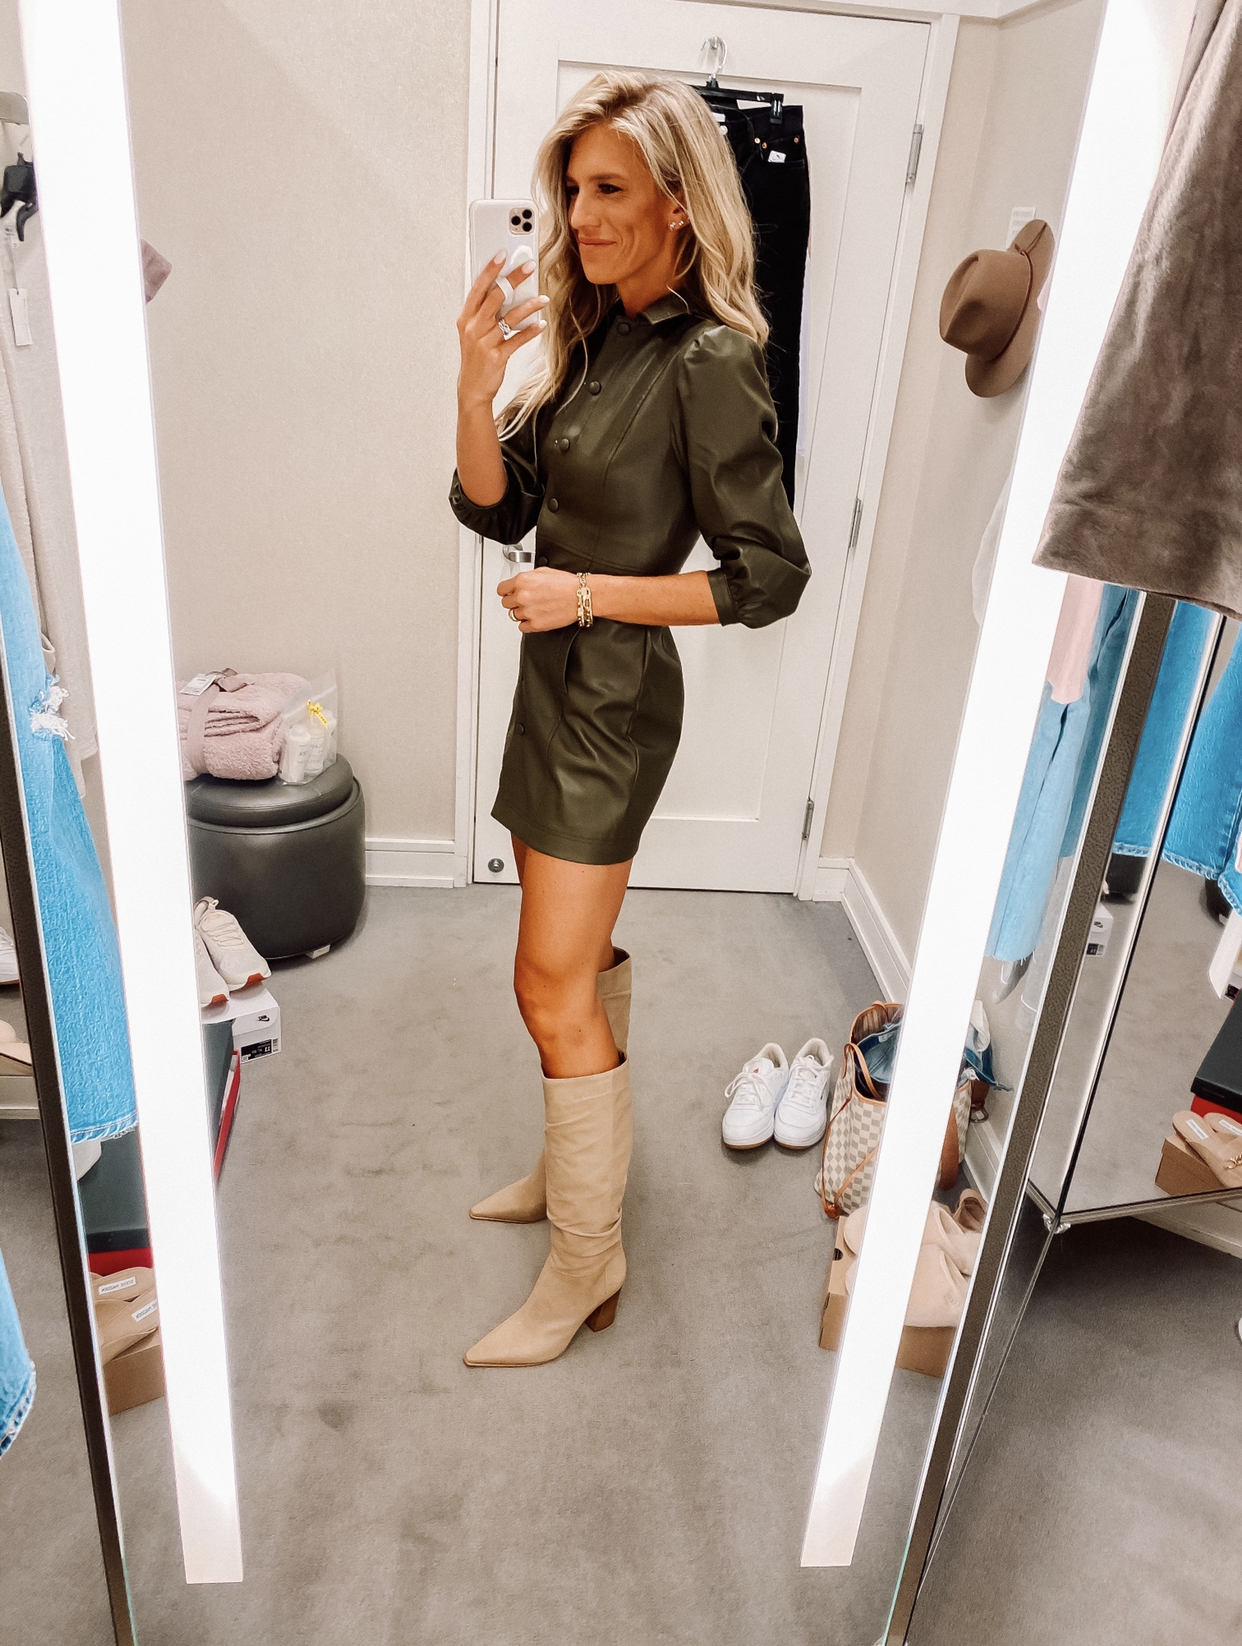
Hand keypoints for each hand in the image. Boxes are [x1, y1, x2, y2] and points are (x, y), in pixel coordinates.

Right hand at [457, 254, 548, 409]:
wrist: (472, 388)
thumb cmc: (474, 357)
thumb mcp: (472, 331)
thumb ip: (485, 312)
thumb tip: (506, 290)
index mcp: (466, 318)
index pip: (478, 288)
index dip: (490, 270)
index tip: (502, 255)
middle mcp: (474, 327)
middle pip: (496, 296)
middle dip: (514, 278)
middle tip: (529, 266)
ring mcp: (485, 342)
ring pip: (510, 317)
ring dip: (529, 306)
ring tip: (543, 299)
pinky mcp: (497, 356)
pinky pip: (517, 339)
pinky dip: (530, 331)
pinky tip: (541, 324)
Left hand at [498, 567, 579, 632]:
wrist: (580, 596)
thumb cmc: (567, 584)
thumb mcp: (543, 571)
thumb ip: (527, 578)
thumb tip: (520, 583)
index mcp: (522, 581)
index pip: (501, 589)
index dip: (507, 591)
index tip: (509, 593)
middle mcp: (522, 596)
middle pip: (506, 603)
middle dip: (514, 602)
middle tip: (524, 601)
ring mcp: (528, 612)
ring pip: (514, 616)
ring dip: (522, 613)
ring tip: (534, 608)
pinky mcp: (536, 624)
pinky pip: (522, 627)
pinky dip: (527, 624)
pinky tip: (535, 617)